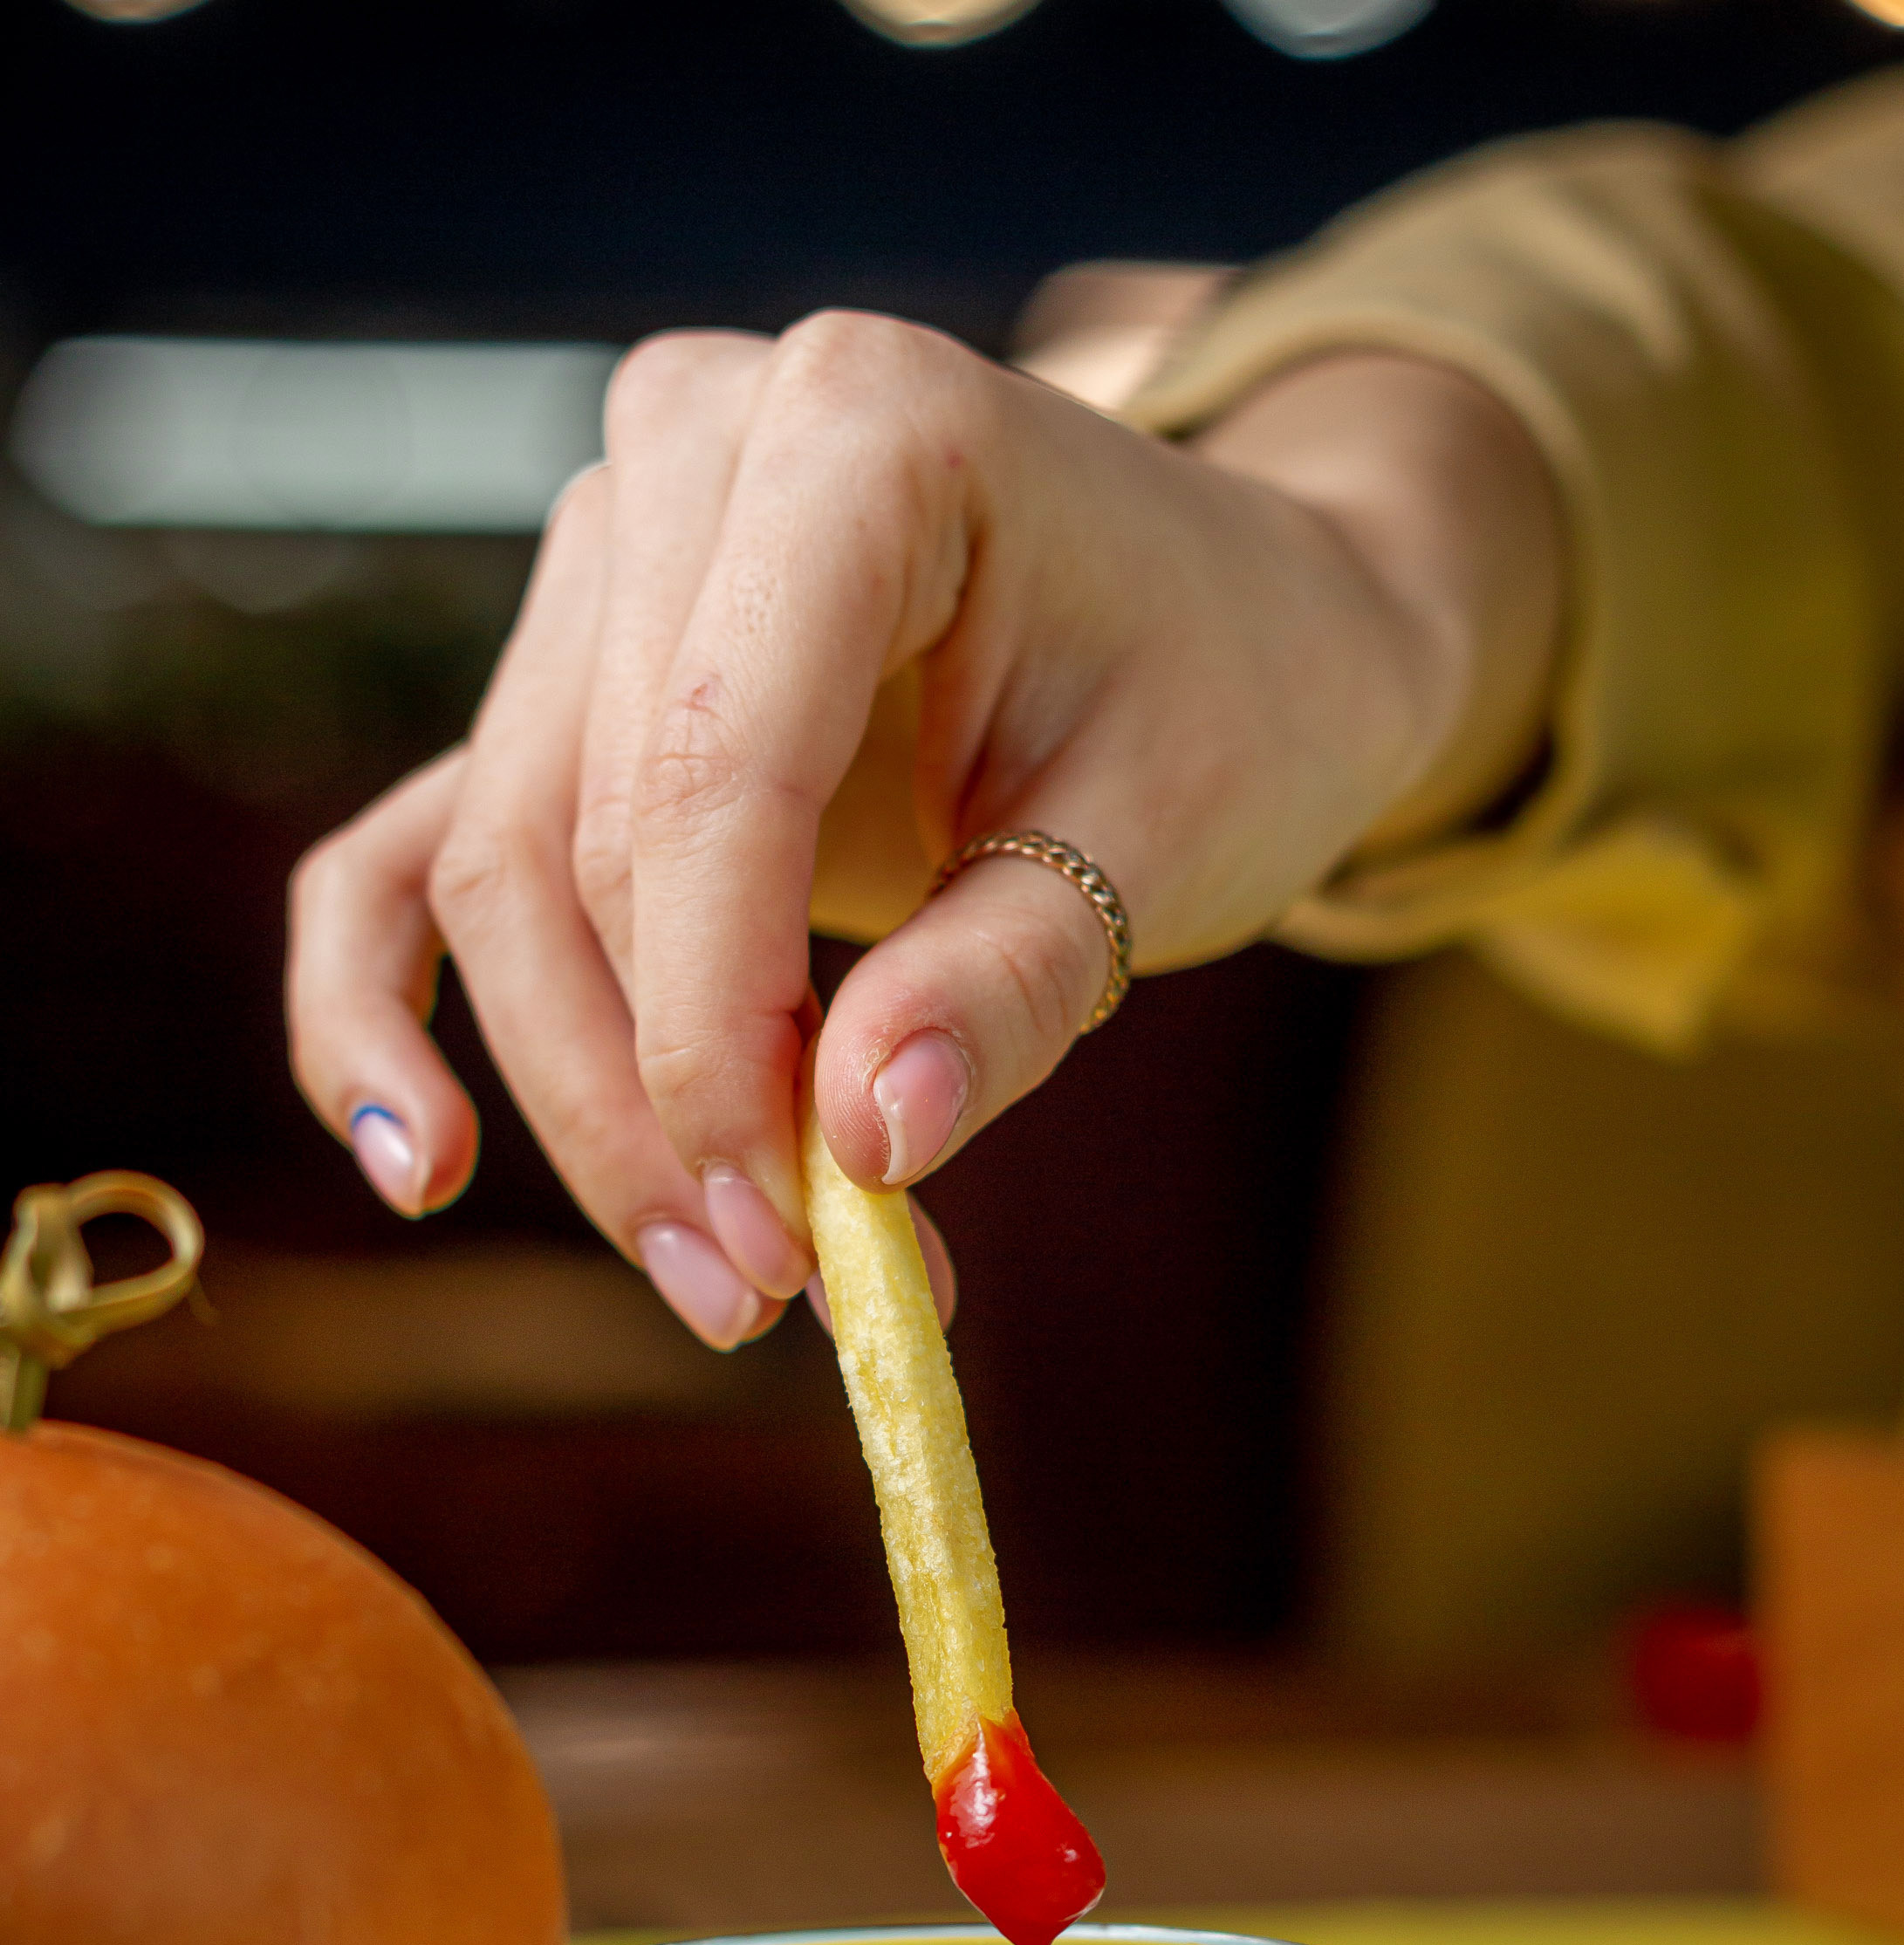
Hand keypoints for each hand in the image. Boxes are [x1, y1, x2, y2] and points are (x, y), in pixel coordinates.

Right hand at [286, 313, 1559, 1347]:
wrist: (1247, 622)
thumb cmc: (1225, 700)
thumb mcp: (1162, 841)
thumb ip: (1001, 985)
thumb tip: (860, 1143)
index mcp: (860, 430)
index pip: (713, 766)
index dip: (719, 1025)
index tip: (786, 1228)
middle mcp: (692, 450)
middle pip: (583, 837)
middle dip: (664, 1097)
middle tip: (776, 1292)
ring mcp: (608, 553)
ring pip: (502, 873)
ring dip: (584, 1099)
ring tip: (720, 1280)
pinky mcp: (570, 675)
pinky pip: (423, 847)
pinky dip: (393, 1008)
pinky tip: (424, 1166)